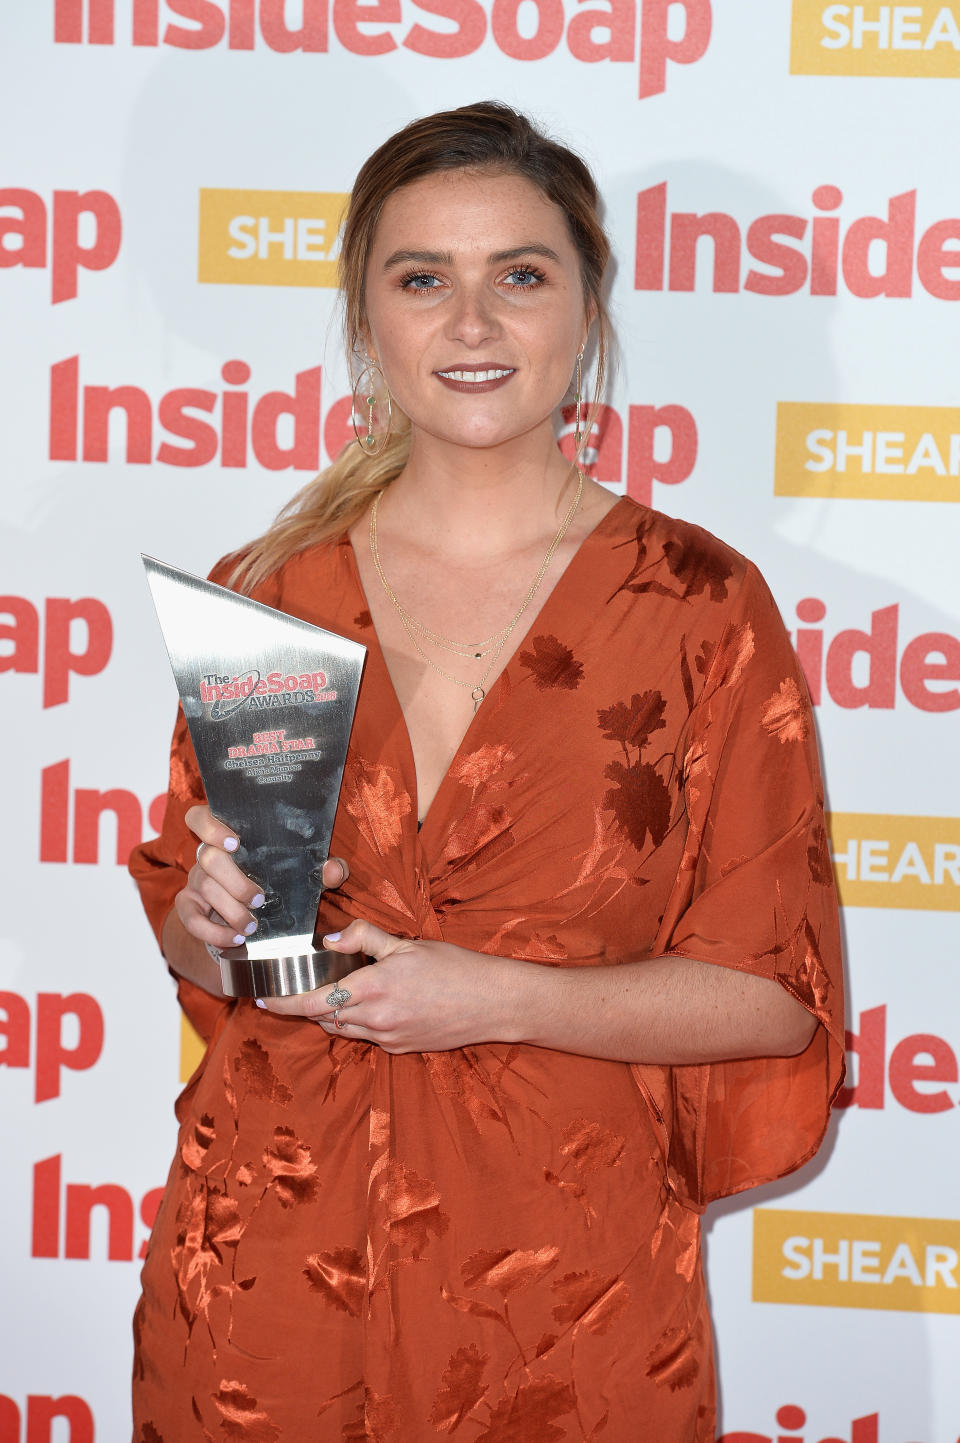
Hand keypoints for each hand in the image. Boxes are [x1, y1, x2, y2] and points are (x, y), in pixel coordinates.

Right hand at [176, 803, 348, 952]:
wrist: (248, 915)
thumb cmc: (275, 881)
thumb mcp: (300, 874)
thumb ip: (319, 869)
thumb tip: (334, 870)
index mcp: (228, 836)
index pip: (200, 816)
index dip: (210, 826)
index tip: (234, 842)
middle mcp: (207, 854)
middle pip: (207, 856)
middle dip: (234, 880)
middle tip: (258, 899)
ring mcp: (195, 880)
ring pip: (204, 886)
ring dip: (229, 909)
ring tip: (252, 926)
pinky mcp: (189, 907)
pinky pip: (190, 918)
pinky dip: (212, 931)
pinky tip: (235, 938)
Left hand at [260, 919, 520, 1053]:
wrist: (493, 1003)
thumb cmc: (455, 968)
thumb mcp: (407, 944)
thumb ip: (365, 937)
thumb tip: (331, 938)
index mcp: (372, 989)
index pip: (312, 1002)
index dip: (282, 1003)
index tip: (262, 998)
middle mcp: (375, 1020)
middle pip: (322, 1018)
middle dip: (307, 1005)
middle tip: (300, 986)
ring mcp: (388, 1039)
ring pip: (342, 1030)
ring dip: (331, 1014)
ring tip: (335, 992)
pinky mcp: (400, 1048)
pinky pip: (366, 1038)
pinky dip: (358, 1022)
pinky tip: (371, 1004)